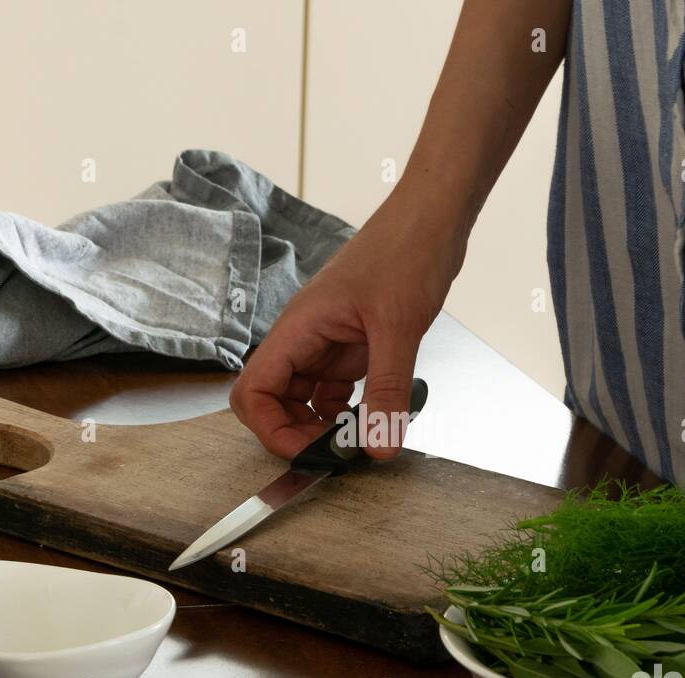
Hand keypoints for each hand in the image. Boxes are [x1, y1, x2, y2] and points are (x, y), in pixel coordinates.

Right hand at [230, 194, 463, 459]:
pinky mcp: (351, 345)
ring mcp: (326, 342)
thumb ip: (386, 392)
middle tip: (339, 452)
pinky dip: (348, 410)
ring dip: (324, 425)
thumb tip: (377, 448)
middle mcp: (304, 337)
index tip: (309, 451)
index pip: (253, 391)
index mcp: (298, 327)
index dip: (270, 429)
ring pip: (305, 399)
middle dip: (297, 433)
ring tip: (361, 438)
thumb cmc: (406, 251)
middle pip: (273, 401)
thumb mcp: (398, 328)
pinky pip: (335, 389)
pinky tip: (375, 416)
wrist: (431, 217)